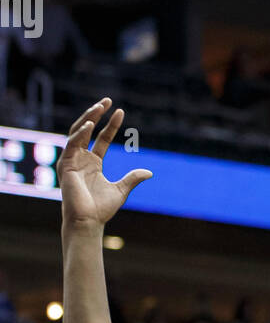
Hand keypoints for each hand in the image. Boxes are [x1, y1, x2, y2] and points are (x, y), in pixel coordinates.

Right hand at [58, 99, 151, 228]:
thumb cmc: (101, 209)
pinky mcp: (65, 166)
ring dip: (88, 118)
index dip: (110, 124)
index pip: (102, 138)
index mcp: (92, 163)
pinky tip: (90, 124)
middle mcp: (80, 159)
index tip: (121, 111)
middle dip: (96, 114)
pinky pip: (71, 145)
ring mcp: (71, 161)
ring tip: (100, 106)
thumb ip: (132, 178)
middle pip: (87, 130)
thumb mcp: (121, 189)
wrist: (88, 222)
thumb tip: (149, 172)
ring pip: (77, 132)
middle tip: (107, 100)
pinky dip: (79, 134)